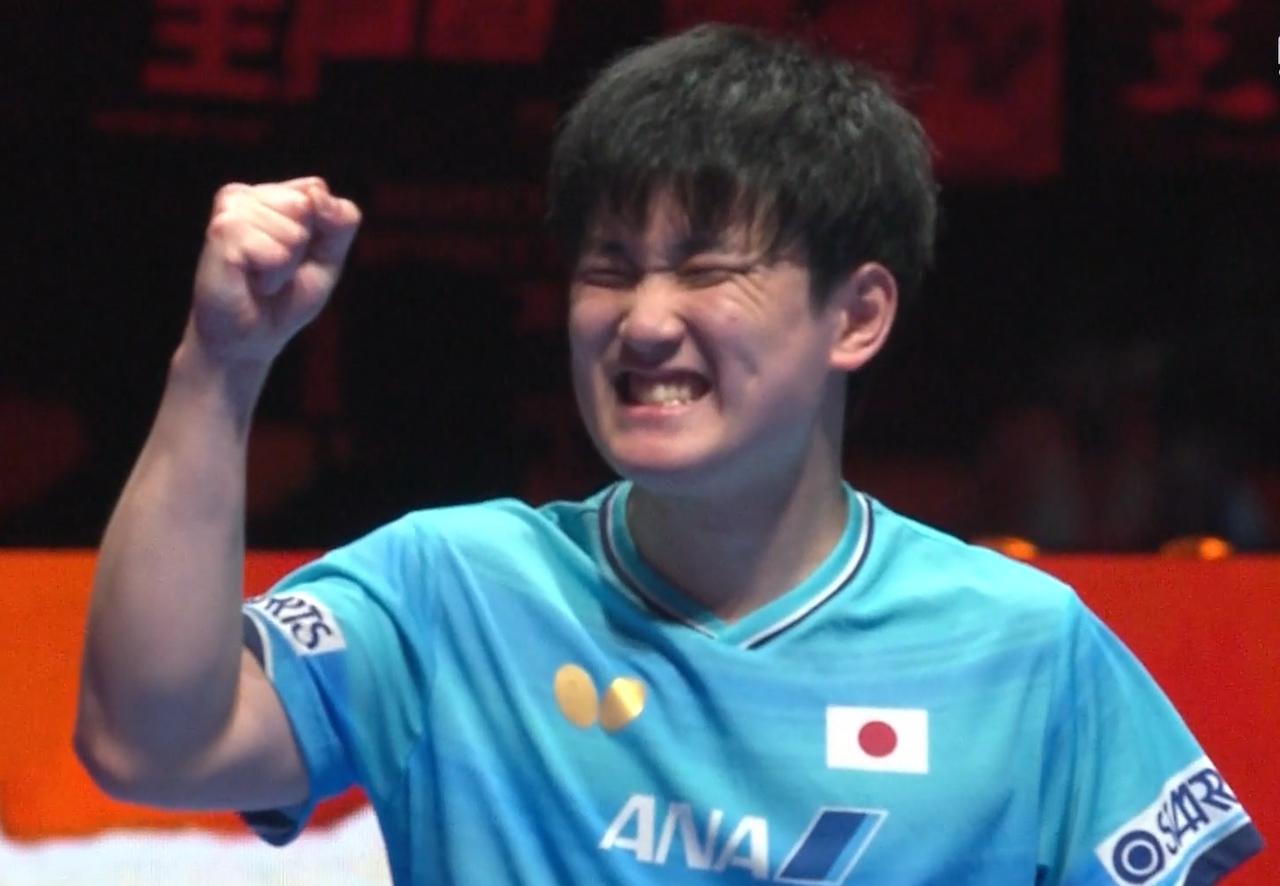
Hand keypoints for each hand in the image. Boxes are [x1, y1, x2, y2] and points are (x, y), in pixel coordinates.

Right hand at [186, 177, 360, 365]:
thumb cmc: (287, 298)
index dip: (321, 233)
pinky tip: (251, 282)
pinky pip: (273, 251)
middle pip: (305, 206)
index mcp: (267, 193)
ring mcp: (228, 212)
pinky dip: (273, 276)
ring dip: (285, 265)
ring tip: (262, 277)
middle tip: (275, 270)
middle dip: (302, 248)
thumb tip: (316, 193)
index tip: (296, 257)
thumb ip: (340, 220)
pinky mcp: (219, 233)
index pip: (317, 190)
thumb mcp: (329, 257)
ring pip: (290, 229)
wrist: (251, 340)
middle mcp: (243, 196)